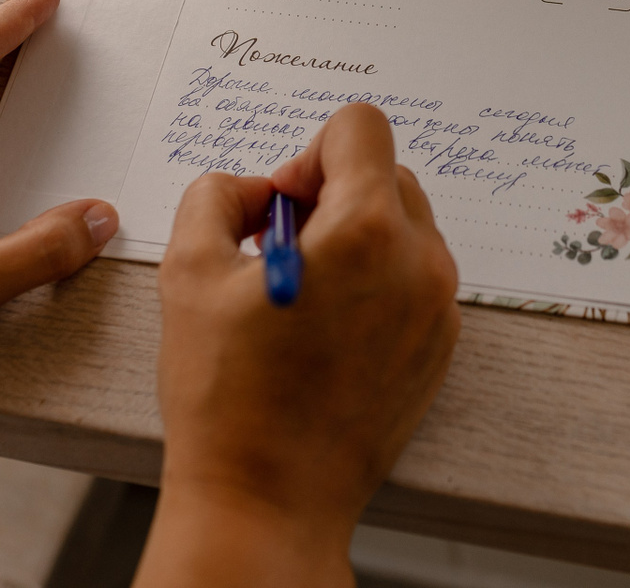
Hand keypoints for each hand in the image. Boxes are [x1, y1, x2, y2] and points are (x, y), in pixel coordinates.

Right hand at [134, 104, 459, 587]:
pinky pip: (415, 280)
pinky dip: (375, 282)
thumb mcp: (189, 273)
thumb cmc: (230, 401)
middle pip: (386, 174)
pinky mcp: (440, 348)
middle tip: (280, 247)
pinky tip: (325, 330)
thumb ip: (217, 198)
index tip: (281, 202)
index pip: (361, 127)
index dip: (308, 150)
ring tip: (300, 294)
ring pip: (404, 227)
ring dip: (353, 237)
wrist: (268, 502)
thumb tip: (251, 189)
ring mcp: (438, 309)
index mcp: (367, 231)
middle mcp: (420, 263)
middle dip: (330, 194)